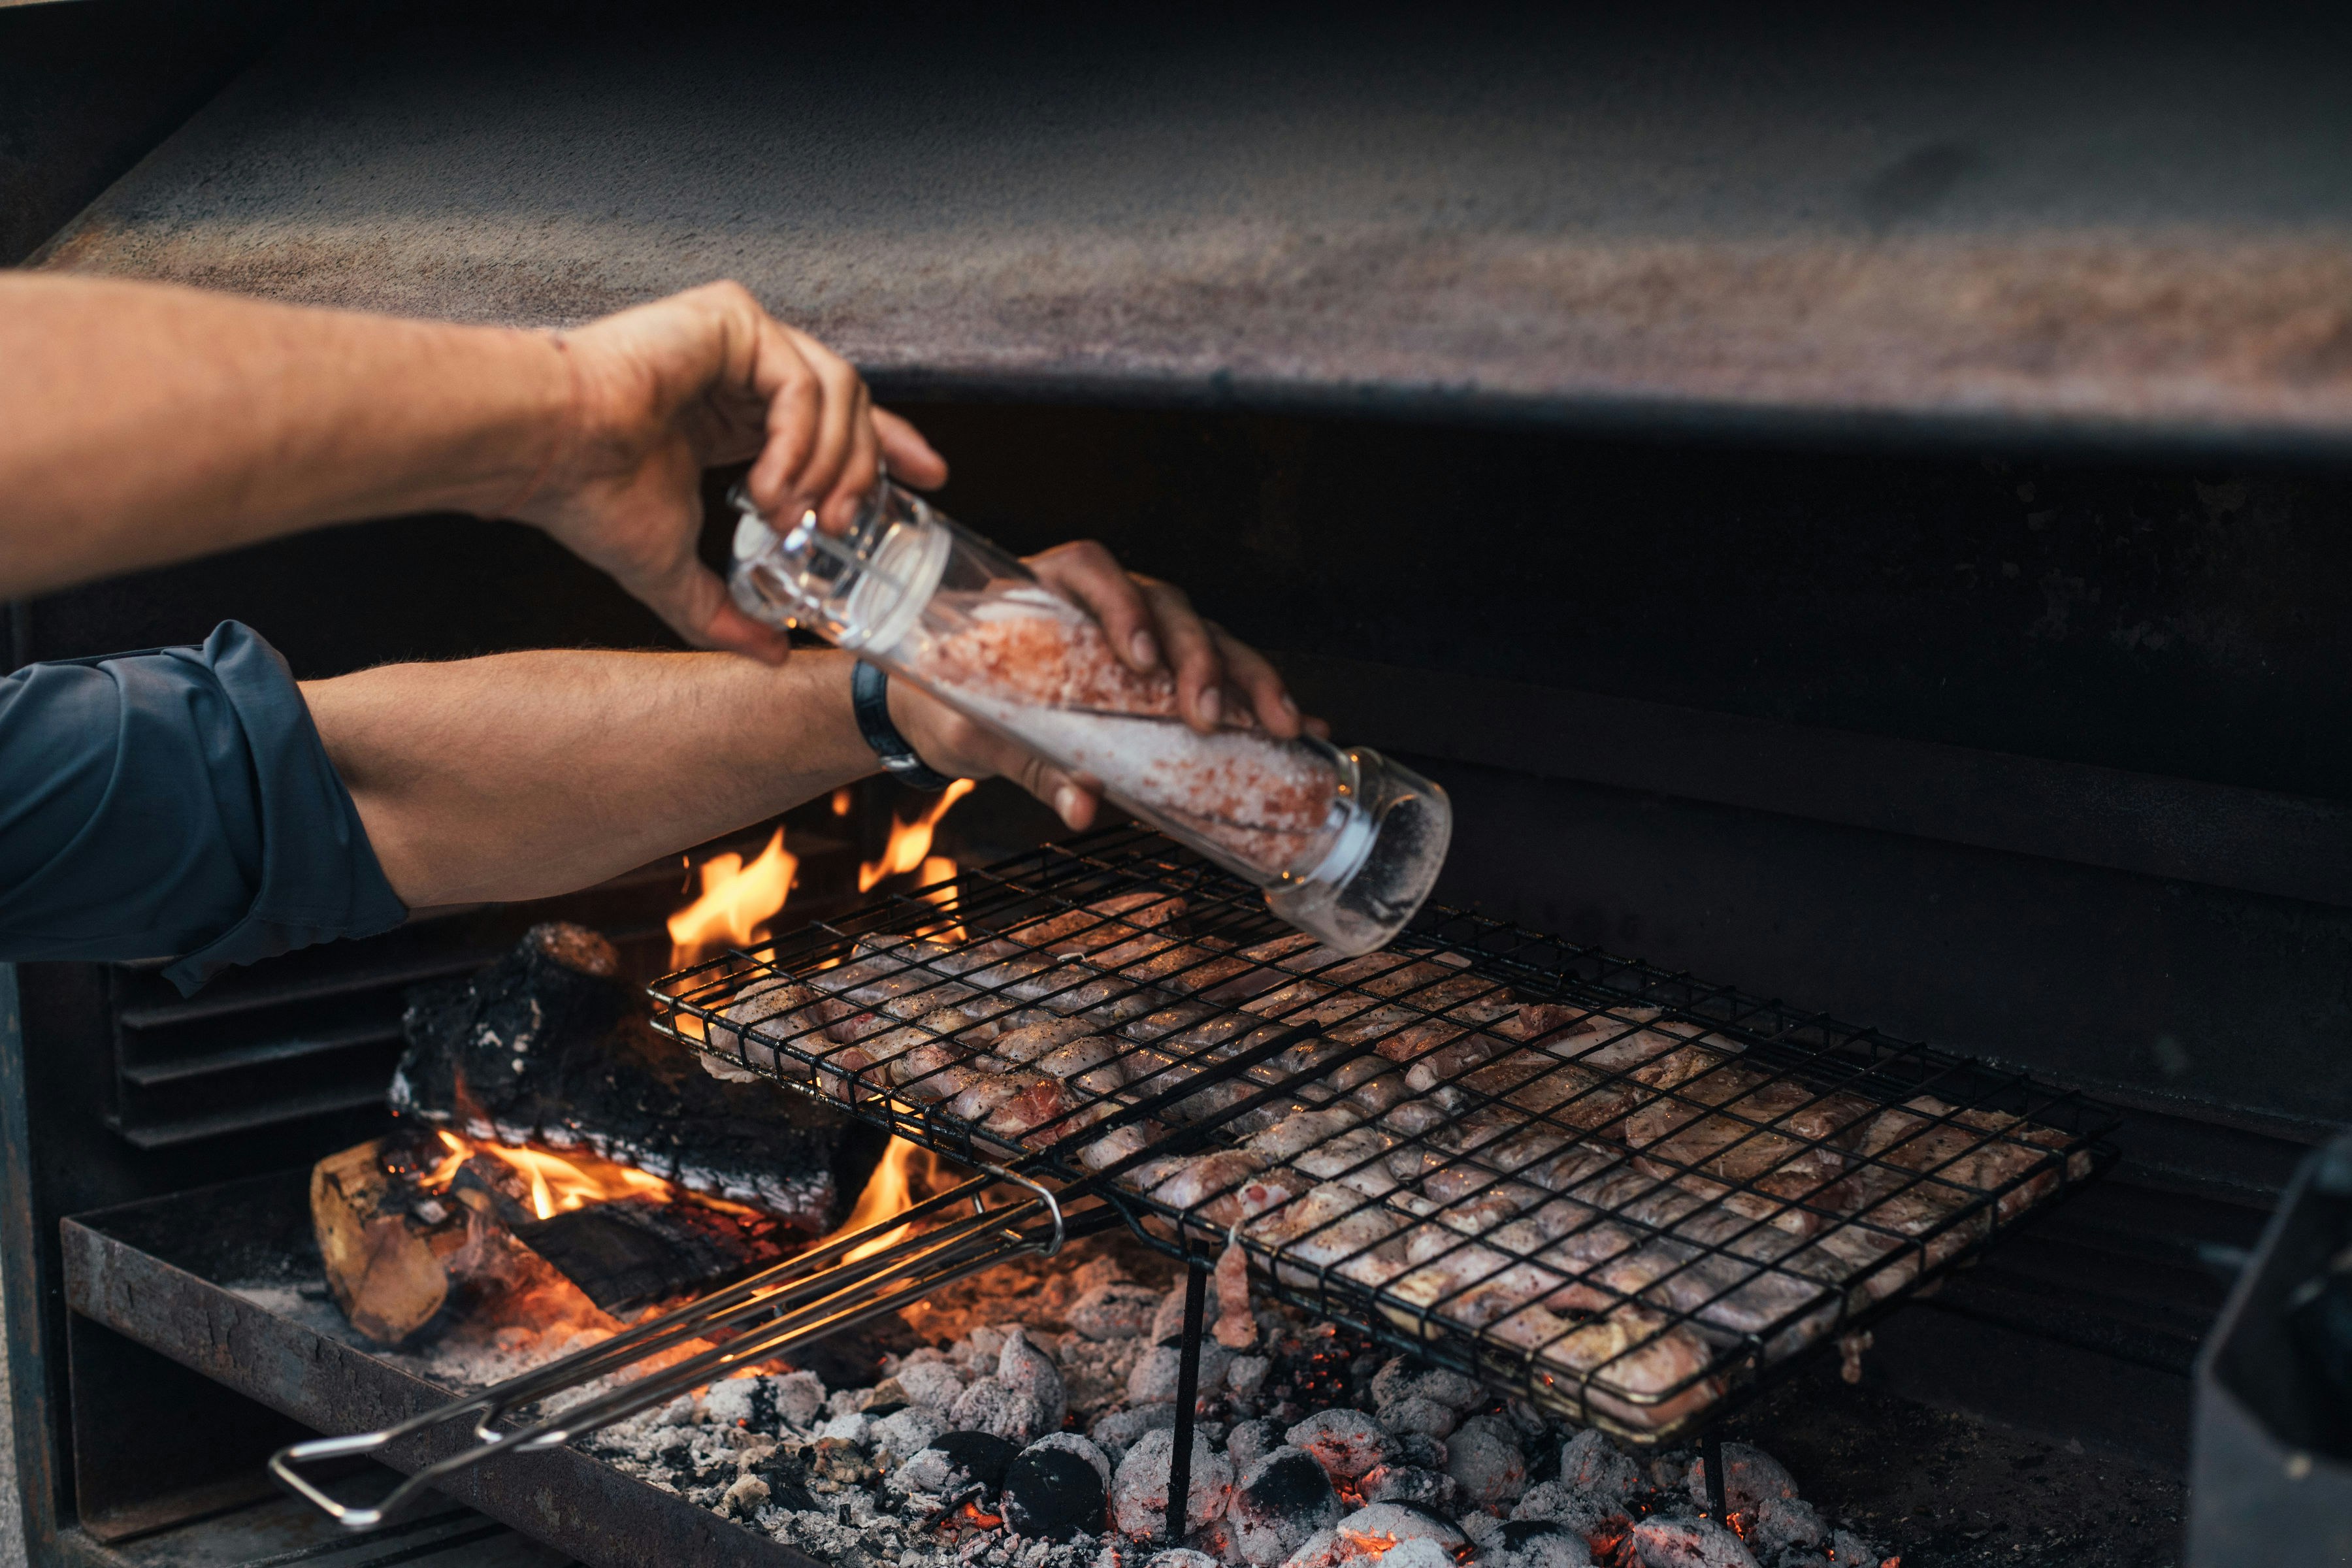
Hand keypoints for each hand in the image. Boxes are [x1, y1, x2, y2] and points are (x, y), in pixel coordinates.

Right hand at [510, 281, 946, 661]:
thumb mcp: (673, 569)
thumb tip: (770, 657)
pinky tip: (771, 485)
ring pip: (839, 391)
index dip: (890, 448)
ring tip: (794, 516)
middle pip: (852, 402)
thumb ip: (724, 612)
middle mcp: (743, 368)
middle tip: (850, 525)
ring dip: (830, 465)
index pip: (837, 421)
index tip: (931, 480)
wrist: (546, 451)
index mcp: (736, 414)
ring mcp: (739, 336)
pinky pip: (803, 382)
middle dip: (868, 469)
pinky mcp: (730, 316)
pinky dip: (801, 441)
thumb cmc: (590, 496)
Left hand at [884, 539, 1323, 828]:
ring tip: (1279, 723)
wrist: (938, 708)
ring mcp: (1141, 631)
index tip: (1138, 657)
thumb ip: (1025, 764)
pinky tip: (1294, 728)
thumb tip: (1081, 804)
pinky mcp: (1164, 670)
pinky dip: (1253, 699)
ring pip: (1206, 636)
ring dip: (1246, 678)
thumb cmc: (947, 701)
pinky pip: (1217, 674)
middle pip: (1167, 607)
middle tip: (1209, 716)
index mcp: (1042, 587)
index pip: (1092, 570)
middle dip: (1199, 659)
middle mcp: (1103, 600)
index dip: (1122, 605)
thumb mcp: (972, 732)